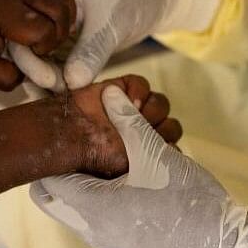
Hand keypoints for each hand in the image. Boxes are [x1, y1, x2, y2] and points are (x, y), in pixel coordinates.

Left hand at [0, 0, 80, 90]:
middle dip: (60, 33)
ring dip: (69, 11)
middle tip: (46, 45)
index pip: (45, 29)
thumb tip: (32, 73)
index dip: (45, 47)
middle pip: (60, 9)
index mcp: (5, 12)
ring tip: (63, 28)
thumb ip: (7, 77)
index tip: (32, 54)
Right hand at [12, 0, 168, 90]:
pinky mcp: (66, 48)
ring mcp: (53, 33)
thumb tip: (72, 83)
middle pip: (27, 50)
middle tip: (55, 96)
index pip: (24, 32)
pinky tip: (68, 98)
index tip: (49, 81)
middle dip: (37, 75)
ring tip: (60, 101)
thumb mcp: (108, 23)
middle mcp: (41, 16)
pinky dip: (61, 82)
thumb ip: (91, 52)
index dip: (31, 60)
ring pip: (42, 62)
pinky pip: (57, 67)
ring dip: (48, 82)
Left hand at [31, 86, 247, 247]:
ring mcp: (105, 238)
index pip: (46, 180)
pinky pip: (96, 216)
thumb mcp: (155, 154)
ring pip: (76, 206)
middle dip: (66, 167)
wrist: (219, 245)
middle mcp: (90, 226)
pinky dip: (101, 194)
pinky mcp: (121, 242)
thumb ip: (128, 121)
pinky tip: (127, 176)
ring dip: (86, 179)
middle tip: (83, 144)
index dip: (53, 153)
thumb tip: (110, 94)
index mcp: (91, 205)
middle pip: (55, 195)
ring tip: (108, 156)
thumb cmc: (185, 200)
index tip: (64, 134)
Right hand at [54, 75, 181, 176]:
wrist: (71, 133)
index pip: (173, 147)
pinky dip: (138, 91)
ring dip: (151, 110)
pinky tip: (128, 100)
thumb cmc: (99, 155)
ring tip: (133, 115)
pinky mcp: (124, 89)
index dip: (169, 146)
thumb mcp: (131, 162)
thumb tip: (176, 150)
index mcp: (145, 154)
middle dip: (161, 129)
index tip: (158, 149)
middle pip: (172, 126)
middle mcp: (142, 131)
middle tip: (142, 134)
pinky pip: (143, 85)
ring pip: (161, 104)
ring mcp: (134, 109)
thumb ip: (157, 155)